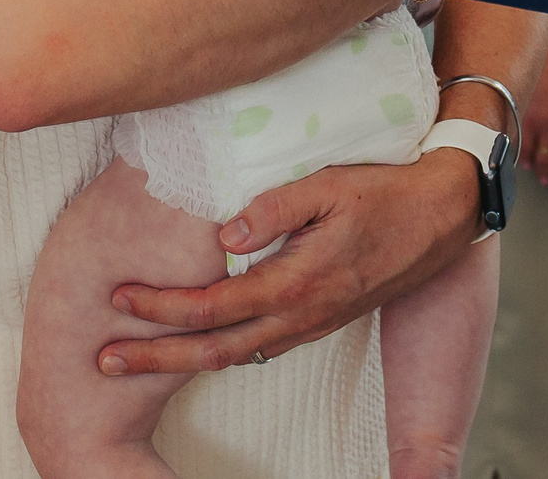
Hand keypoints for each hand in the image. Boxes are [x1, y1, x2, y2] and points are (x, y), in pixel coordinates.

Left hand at [99, 151, 480, 373]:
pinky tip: (198, 344)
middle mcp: (301, 314)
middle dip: (154, 358)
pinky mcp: (320, 320)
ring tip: (138, 356)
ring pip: (236, 357)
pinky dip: (219, 352)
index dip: (160, 306)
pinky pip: (259, 348)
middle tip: (104, 360)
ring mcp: (312, 323)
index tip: (119, 296)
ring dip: (182, 361)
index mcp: (297, 282)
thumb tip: (223, 233)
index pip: (211, 306)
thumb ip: (275, 207)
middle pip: (212, 352)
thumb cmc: (385, 192)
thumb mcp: (331, 185)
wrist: (443, 216)